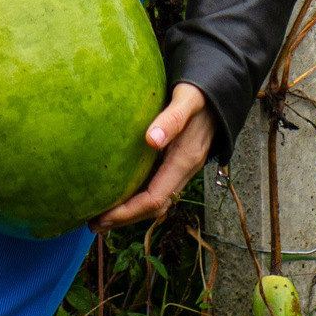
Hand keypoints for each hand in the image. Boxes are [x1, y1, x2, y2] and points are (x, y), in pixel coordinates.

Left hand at [94, 83, 212, 227]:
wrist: (223, 90)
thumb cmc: (202, 93)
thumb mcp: (188, 99)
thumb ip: (173, 118)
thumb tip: (152, 139)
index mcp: (185, 160)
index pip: (155, 198)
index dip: (128, 212)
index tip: (103, 216)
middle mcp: (185, 170)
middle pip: (154, 207)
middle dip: (125, 219)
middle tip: (92, 224)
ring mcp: (182, 168)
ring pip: (156, 200)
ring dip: (130, 212)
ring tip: (100, 218)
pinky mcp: (177, 161)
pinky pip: (157, 187)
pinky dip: (137, 197)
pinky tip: (118, 194)